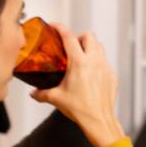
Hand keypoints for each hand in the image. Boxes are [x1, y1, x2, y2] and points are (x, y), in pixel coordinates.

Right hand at [31, 24, 123, 146]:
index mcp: (79, 63)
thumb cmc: (80, 109)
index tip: (54, 26)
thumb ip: (41, 93)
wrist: (99, 120)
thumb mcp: (56, 98)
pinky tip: (89, 73)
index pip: (69, 38)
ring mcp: (105, 67)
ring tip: (80, 57)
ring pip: (100, 46)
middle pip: (89, 36)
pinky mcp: (112, 75)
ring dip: (90, 47)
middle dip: (78, 37)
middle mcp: (94, 61)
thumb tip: (34, 93)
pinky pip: (105, 61)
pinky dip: (97, 61)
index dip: (60, 28)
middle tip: (70, 46)